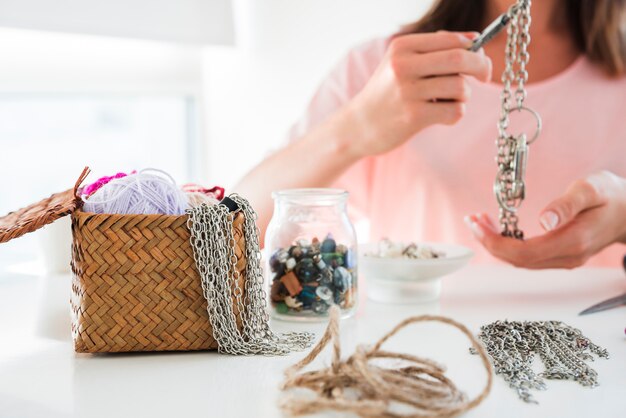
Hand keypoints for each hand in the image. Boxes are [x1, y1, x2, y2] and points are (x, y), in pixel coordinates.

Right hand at [345, 31, 491, 157]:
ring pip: (461, 87)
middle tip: (485, 76)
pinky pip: (455, 111)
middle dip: (481, 67)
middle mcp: (403, 66)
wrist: (358, 125)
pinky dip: (456, 113)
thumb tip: (475, 41)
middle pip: (460, 59)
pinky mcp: (414, 116)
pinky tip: (441, 115)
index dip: (474, 49)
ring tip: (448, 100)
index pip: (451, 40)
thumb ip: (434, 49)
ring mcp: (407, 92)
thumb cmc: (387, 93)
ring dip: (464, 95)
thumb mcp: (401, 63)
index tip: (480, 59)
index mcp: (402, 47)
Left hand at [465, 171, 625, 268]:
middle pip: (517, 261)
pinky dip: (508, 244)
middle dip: (489, 242)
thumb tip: (544, 220)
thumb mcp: (592, 189)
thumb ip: (567, 204)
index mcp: (573, 241)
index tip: (477, 225)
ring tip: (479, 221)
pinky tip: (497, 228)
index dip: (496, 242)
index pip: (525, 253)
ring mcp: (564, 259)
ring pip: (521, 261)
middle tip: (472, 220)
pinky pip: (528, 256)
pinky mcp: (561, 256)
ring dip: (496, 244)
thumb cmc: (612, 196)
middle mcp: (567, 256)